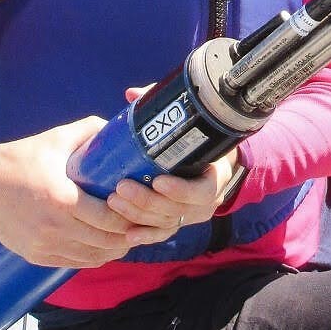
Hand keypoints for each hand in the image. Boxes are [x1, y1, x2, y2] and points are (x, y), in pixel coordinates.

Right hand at [0, 117, 188, 267]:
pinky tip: (103, 244)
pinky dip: (93, 255)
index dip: (130, 216)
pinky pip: (74, 263)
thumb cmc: (23, 157)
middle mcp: (53, 228)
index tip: (141, 206)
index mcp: (62, 199)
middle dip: (127, 234)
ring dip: (113, 248)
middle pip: (105, 242)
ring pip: (92, 257)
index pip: (109, 219)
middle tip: (141, 221)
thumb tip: (119, 128)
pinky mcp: (36, 257)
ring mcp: (43, 246)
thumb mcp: (58, 138)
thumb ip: (92, 131)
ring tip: (126, 233)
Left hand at [107, 85, 238, 243]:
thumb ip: (163, 106)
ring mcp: (192, 215)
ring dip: (138, 215)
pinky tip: (126, 234)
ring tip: (114, 201)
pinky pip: (161, 234)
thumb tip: (131, 94)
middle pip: (178, 210)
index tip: (157, 179)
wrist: (214, 163)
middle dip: (147, 201)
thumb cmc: (198, 137)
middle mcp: (207, 201)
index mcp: (216, 175)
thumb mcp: (191, 121)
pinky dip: (144, 235)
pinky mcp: (178, 223)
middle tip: (122, 187)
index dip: (180, 189)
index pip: (203, 190)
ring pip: (166, 223)